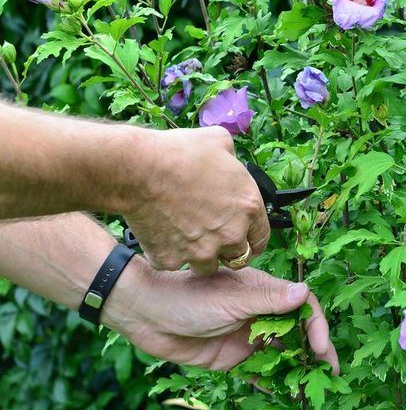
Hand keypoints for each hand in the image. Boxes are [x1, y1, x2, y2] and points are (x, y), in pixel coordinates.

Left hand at [105, 258, 339, 372]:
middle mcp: (260, 313)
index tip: (319, 347)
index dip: (315, 325)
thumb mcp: (231, 297)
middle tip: (330, 373)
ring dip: (297, 368)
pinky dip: (274, 383)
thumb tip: (304, 293)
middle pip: (297, 332)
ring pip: (281, 354)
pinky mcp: (233, 358)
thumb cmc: (188, 295)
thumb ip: (268, 300)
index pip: (302, 307)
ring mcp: (247, 337)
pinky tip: (287, 395)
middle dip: (315, 351)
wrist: (147, 314)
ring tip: (311, 388)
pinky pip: (259, 373)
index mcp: (264, 292)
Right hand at [124, 126, 269, 275]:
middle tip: (210, 236)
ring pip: (207, 267)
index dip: (251, 238)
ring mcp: (201, 251)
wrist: (139, 168)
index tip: (243, 239)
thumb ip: (232, 157)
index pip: (261, 238)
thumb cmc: (179, 153)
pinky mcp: (172, 259)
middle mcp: (230, 234)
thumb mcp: (219, 141)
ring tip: (185, 237)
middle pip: (237, 257)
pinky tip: (161, 234)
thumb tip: (229, 158)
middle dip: (226, 249)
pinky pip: (173, 263)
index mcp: (248, 207)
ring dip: (200, 256)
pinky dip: (168, 253)